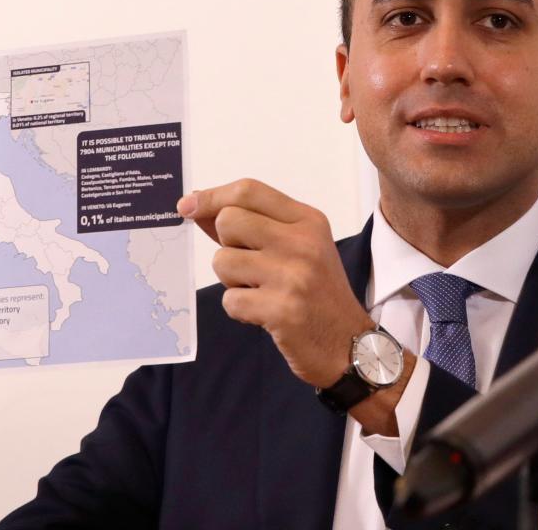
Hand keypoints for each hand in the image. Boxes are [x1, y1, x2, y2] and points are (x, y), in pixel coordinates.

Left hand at [178, 179, 374, 388]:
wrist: (350, 346)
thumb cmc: (317, 294)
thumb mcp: (296, 248)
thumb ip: (251, 225)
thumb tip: (199, 205)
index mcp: (307, 220)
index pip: (249, 191)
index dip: (212, 196)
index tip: (187, 206)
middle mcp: (302, 242)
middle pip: (229, 221)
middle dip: (226, 245)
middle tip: (251, 266)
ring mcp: (293, 275)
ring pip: (223, 261)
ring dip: (232, 281)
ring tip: (262, 292)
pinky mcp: (282, 309)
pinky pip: (230, 299)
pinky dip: (239, 309)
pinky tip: (264, 313)